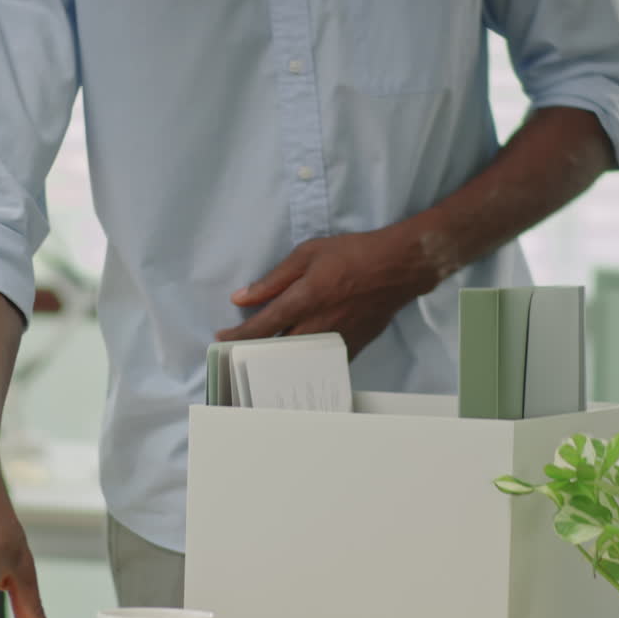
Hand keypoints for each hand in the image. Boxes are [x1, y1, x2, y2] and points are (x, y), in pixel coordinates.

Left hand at [216, 226, 439, 356]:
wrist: (397, 267)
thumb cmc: (351, 254)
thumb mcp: (307, 254)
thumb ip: (273, 279)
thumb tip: (242, 297)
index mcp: (303, 300)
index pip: (262, 327)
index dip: (238, 336)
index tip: (221, 339)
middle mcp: (316, 325)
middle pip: (276, 351)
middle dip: (252, 355)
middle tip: (235, 355)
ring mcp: (335, 340)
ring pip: (298, 360)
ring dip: (277, 362)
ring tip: (260, 362)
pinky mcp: (351, 347)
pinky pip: (321, 361)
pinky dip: (305, 363)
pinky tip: (295, 362)